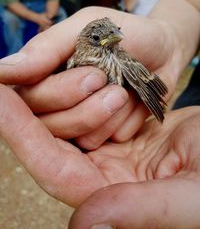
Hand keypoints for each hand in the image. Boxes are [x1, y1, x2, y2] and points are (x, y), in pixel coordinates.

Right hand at [0, 7, 179, 148]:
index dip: (56, 92)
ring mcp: (79, 121)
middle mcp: (57, 102)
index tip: (92, 75)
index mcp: (45, 74)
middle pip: (49, 122)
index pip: (28, 97)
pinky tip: (131, 104)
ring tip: (123, 91)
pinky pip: (101, 141)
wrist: (164, 52)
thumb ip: (47, 47)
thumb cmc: (126, 34)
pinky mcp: (102, 134)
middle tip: (103, 78)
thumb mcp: (88, 27)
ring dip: (102, 113)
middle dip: (80, 101)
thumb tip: (2, 71)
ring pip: (75, 136)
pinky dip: (119, 122)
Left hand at [1, 83, 199, 228]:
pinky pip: (82, 115)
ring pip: (63, 126)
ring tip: (39, 75)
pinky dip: (70, 96)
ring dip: (51, 99)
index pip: (51, 166)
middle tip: (3, 80)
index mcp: (111, 200)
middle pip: (49, 144)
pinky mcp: (117, 138)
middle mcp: (101, 181)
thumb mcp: (188, 199)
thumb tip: (84, 225)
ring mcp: (108, 157)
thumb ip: (139, 212)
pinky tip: (61, 80)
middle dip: (26, 111)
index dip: (21, 133)